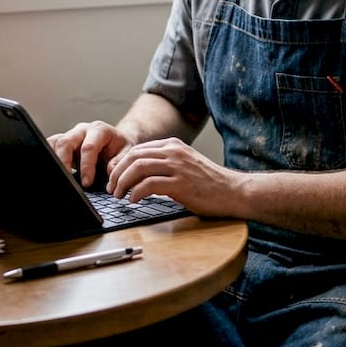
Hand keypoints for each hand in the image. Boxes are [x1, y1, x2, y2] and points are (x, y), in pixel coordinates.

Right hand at [47, 120, 135, 188]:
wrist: (115, 140)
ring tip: (57, 176)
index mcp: (99, 130)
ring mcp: (70, 134)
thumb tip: (109, 172)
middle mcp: (82, 130)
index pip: (88, 147)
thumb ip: (119, 161)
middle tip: (66, 180)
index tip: (86, 183)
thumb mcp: (127, 152)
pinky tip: (52, 170)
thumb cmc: (120, 147)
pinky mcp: (63, 142)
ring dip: (54, 159)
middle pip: (66, 142)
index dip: (86, 166)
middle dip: (64, 162)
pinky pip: (50, 146)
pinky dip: (49, 157)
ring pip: (55, 143)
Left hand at [107, 138, 239, 215]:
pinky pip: (149, 185)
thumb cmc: (210, 183)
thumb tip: (141, 175)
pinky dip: (136, 193)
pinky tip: (133, 201)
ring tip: (118, 195)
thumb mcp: (186, 164)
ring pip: (138, 168)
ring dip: (123, 183)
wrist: (234, 191)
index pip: (138, 150)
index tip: (114, 178)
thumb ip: (166, 164)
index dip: (121, 164)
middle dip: (117, 173)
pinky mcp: (180, 184)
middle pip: (133, 157)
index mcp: (173, 145)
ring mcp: (177, 166)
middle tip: (111, 188)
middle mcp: (173, 152)